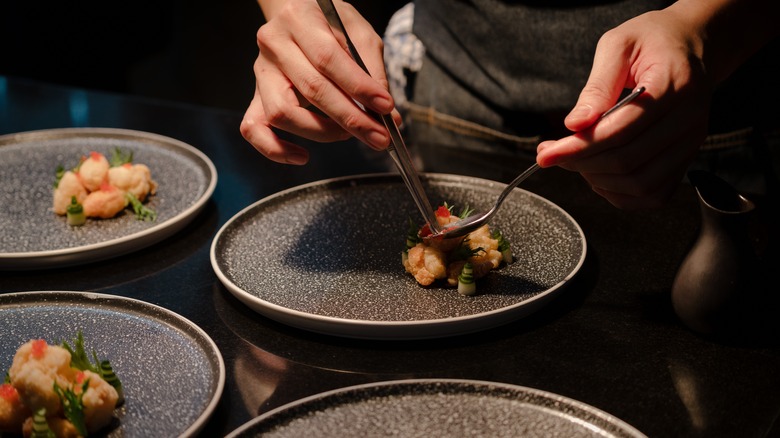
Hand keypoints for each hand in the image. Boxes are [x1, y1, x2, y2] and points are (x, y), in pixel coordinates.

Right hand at [240, 0, 396, 164]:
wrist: (297, 13)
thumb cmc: (329, 22)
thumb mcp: (358, 31)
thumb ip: (372, 69)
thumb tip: (387, 113)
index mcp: (299, 19)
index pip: (328, 59)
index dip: (359, 87)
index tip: (385, 107)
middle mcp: (274, 44)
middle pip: (311, 89)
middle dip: (350, 119)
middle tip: (378, 136)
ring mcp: (262, 72)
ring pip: (282, 112)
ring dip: (320, 132)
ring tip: (346, 134)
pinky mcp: (256, 95)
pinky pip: (254, 128)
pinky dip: (275, 148)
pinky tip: (301, 156)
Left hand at [536, 5, 713, 208]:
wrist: (690, 46)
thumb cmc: (652, 42)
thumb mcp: (618, 46)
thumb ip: (597, 86)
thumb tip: (575, 124)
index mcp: (674, 85)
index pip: (620, 130)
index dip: (578, 147)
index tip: (546, 153)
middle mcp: (689, 120)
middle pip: (628, 161)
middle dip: (581, 163)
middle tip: (554, 153)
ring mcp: (690, 144)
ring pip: (640, 184)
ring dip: (598, 180)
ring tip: (577, 160)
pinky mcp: (686, 159)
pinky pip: (653, 194)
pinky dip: (620, 194)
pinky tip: (601, 175)